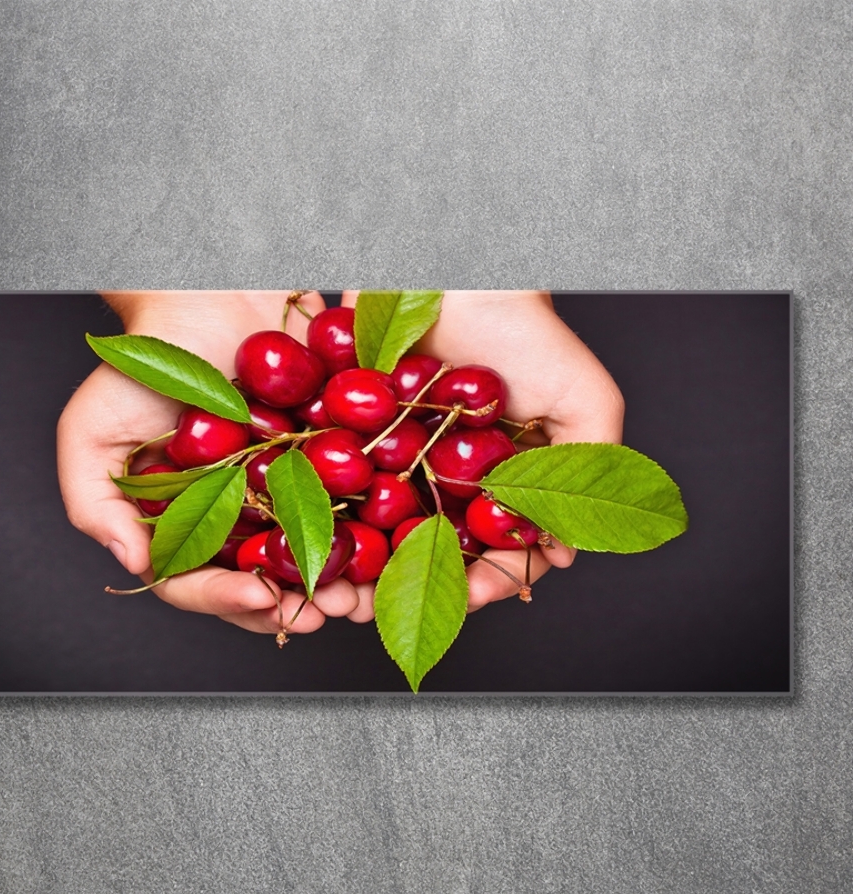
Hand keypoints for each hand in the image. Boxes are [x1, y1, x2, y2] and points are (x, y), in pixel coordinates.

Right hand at [57, 292, 361, 635]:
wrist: (211, 294)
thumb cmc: (145, 361)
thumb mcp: (92, 432)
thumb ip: (95, 504)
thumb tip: (135, 563)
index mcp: (181, 523)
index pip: (197, 582)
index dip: (226, 600)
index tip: (260, 598)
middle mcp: (233, 517)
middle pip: (262, 581)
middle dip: (294, 606)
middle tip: (325, 613)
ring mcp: (283, 493)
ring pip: (313, 555)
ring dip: (339, 583)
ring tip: (360, 596)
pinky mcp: (327, 462)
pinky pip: (351, 504)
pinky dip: (370, 530)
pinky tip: (386, 544)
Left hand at [340, 290, 624, 620]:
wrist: (459, 272)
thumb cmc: (529, 333)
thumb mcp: (584, 402)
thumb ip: (588, 471)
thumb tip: (566, 553)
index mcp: (503, 486)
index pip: (496, 553)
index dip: (486, 582)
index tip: (468, 598)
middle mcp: (450, 482)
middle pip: (432, 553)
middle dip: (413, 589)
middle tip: (394, 612)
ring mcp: (401, 463)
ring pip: (381, 532)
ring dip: (363, 568)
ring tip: (345, 591)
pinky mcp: (355, 437)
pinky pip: (339, 486)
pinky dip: (328, 515)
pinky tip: (314, 540)